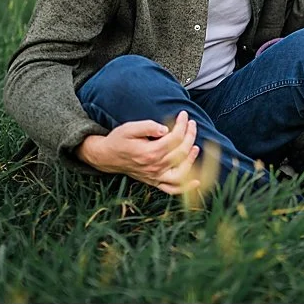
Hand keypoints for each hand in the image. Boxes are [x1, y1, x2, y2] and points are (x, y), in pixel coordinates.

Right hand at [76, 112, 203, 194]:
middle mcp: (155, 166)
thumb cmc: (119, 140)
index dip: (182, 125)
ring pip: (181, 171)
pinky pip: (173, 189)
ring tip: (195, 146)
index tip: (183, 114)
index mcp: (150, 152)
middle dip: (190, 135)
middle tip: (191, 123)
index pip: (174, 138)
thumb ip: (147, 127)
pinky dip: (186, 187)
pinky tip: (196, 181)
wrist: (107, 156)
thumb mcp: (129, 128)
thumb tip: (164, 129)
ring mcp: (155, 176)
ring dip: (192, 159)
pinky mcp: (154, 181)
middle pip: (181, 152)